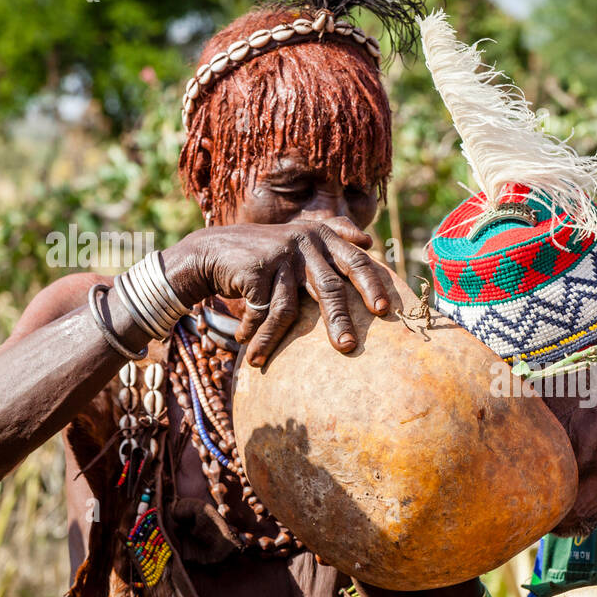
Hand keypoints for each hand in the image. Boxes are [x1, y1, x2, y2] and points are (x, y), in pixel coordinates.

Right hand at [161, 216, 390, 362]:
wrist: (212, 250)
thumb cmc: (267, 255)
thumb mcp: (301, 240)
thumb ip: (335, 239)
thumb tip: (370, 243)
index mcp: (322, 235)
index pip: (355, 261)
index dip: (371, 285)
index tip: (383, 311)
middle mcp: (304, 241)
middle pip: (329, 287)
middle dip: (338, 320)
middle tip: (348, 347)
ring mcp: (279, 254)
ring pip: (288, 308)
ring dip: (273, 340)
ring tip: (263, 362)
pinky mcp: (256, 268)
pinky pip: (261, 311)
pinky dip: (253, 330)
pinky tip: (245, 343)